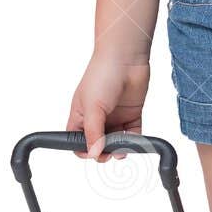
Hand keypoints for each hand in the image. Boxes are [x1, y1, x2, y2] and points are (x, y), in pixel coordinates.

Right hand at [66, 48, 150, 162]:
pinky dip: (134, 141)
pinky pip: (133, 134)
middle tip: (109, 152)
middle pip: (98, 144)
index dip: (83, 150)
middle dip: (103, 151)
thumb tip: (94, 154)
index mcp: (81, 115)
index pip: (77, 140)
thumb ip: (93, 133)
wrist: (126, 58)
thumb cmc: (102, 75)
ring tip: (123, 147)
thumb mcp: (93, 107)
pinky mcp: (131, 114)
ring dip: (120, 148)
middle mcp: (97, 117)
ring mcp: (115, 116)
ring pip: (116, 141)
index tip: (92, 154)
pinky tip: (134, 141)